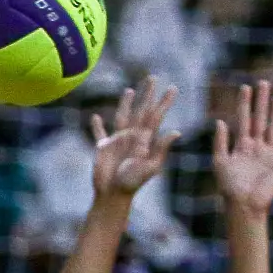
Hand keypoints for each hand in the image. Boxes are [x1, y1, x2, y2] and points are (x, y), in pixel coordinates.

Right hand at [90, 78, 179, 197]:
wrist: (113, 195)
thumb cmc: (131, 183)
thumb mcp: (149, 167)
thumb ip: (161, 149)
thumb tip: (177, 132)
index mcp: (144, 140)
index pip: (156, 116)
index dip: (164, 102)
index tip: (173, 88)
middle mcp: (132, 137)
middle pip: (141, 110)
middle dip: (147, 95)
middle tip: (153, 77)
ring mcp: (118, 141)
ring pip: (122, 116)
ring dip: (126, 103)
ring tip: (129, 90)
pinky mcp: (103, 148)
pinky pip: (99, 134)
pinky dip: (97, 126)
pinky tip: (95, 117)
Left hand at [213, 81, 272, 214]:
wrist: (243, 205)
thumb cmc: (229, 187)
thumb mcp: (220, 162)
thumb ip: (220, 142)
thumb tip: (219, 121)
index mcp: (241, 146)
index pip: (243, 119)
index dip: (244, 104)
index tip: (245, 87)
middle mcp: (255, 147)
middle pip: (260, 119)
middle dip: (261, 102)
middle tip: (263, 83)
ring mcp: (268, 155)